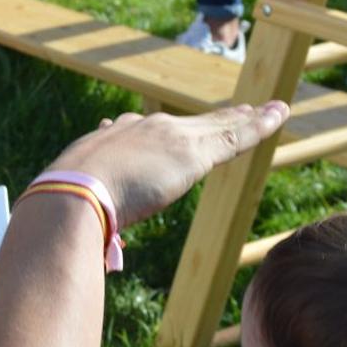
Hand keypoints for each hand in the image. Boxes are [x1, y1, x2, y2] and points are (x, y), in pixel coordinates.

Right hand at [43, 102, 288, 229]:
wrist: (73, 193)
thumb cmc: (68, 205)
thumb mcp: (79, 197)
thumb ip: (94, 207)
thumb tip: (96, 235)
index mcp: (118, 137)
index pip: (152, 131)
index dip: (171, 131)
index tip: (177, 129)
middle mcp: (146, 128)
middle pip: (192, 123)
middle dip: (217, 118)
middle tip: (240, 111)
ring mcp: (170, 138)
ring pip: (219, 126)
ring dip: (246, 119)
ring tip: (268, 111)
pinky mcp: (192, 153)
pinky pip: (235, 137)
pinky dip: (259, 126)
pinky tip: (278, 115)